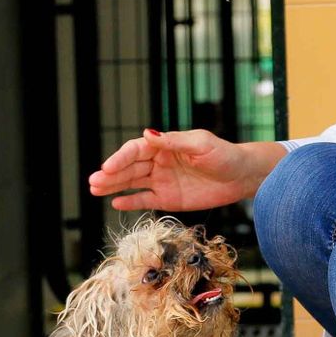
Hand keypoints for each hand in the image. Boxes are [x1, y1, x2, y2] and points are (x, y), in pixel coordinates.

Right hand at [88, 129, 258, 211]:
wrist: (242, 176)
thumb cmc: (224, 155)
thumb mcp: (201, 145)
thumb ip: (174, 142)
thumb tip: (148, 133)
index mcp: (165, 146)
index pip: (136, 150)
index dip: (120, 158)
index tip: (107, 167)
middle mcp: (159, 162)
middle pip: (130, 167)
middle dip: (111, 174)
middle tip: (93, 181)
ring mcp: (162, 181)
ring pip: (133, 183)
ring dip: (114, 186)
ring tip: (95, 190)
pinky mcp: (168, 199)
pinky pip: (145, 200)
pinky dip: (130, 202)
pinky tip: (115, 202)